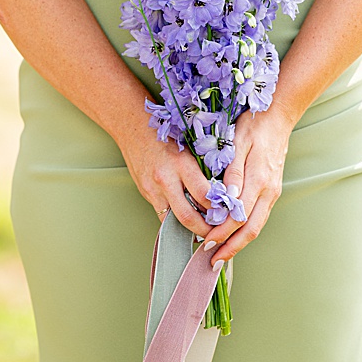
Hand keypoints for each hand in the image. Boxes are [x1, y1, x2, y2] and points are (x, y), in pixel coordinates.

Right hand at [118, 123, 216, 237]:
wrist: (133, 127)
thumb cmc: (166, 133)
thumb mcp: (190, 147)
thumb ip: (203, 170)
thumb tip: (221, 193)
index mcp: (182, 164)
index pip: (205, 195)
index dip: (218, 209)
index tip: (228, 214)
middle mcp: (166, 179)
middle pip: (188, 216)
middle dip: (205, 229)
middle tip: (217, 234)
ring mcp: (153, 189)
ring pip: (174, 220)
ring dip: (190, 229)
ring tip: (204, 231)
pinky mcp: (146, 194)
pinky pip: (163, 215)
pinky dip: (176, 221)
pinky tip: (187, 222)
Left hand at [203, 106, 295, 267]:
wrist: (278, 117)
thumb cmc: (253, 126)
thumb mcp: (238, 143)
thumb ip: (232, 171)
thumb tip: (226, 198)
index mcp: (258, 180)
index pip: (238, 217)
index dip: (222, 234)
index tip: (205, 244)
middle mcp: (268, 191)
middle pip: (250, 229)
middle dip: (231, 248)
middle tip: (212, 261)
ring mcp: (272, 193)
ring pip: (256, 226)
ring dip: (239, 243)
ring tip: (221, 255)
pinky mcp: (272, 191)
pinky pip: (259, 218)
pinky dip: (245, 232)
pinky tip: (233, 237)